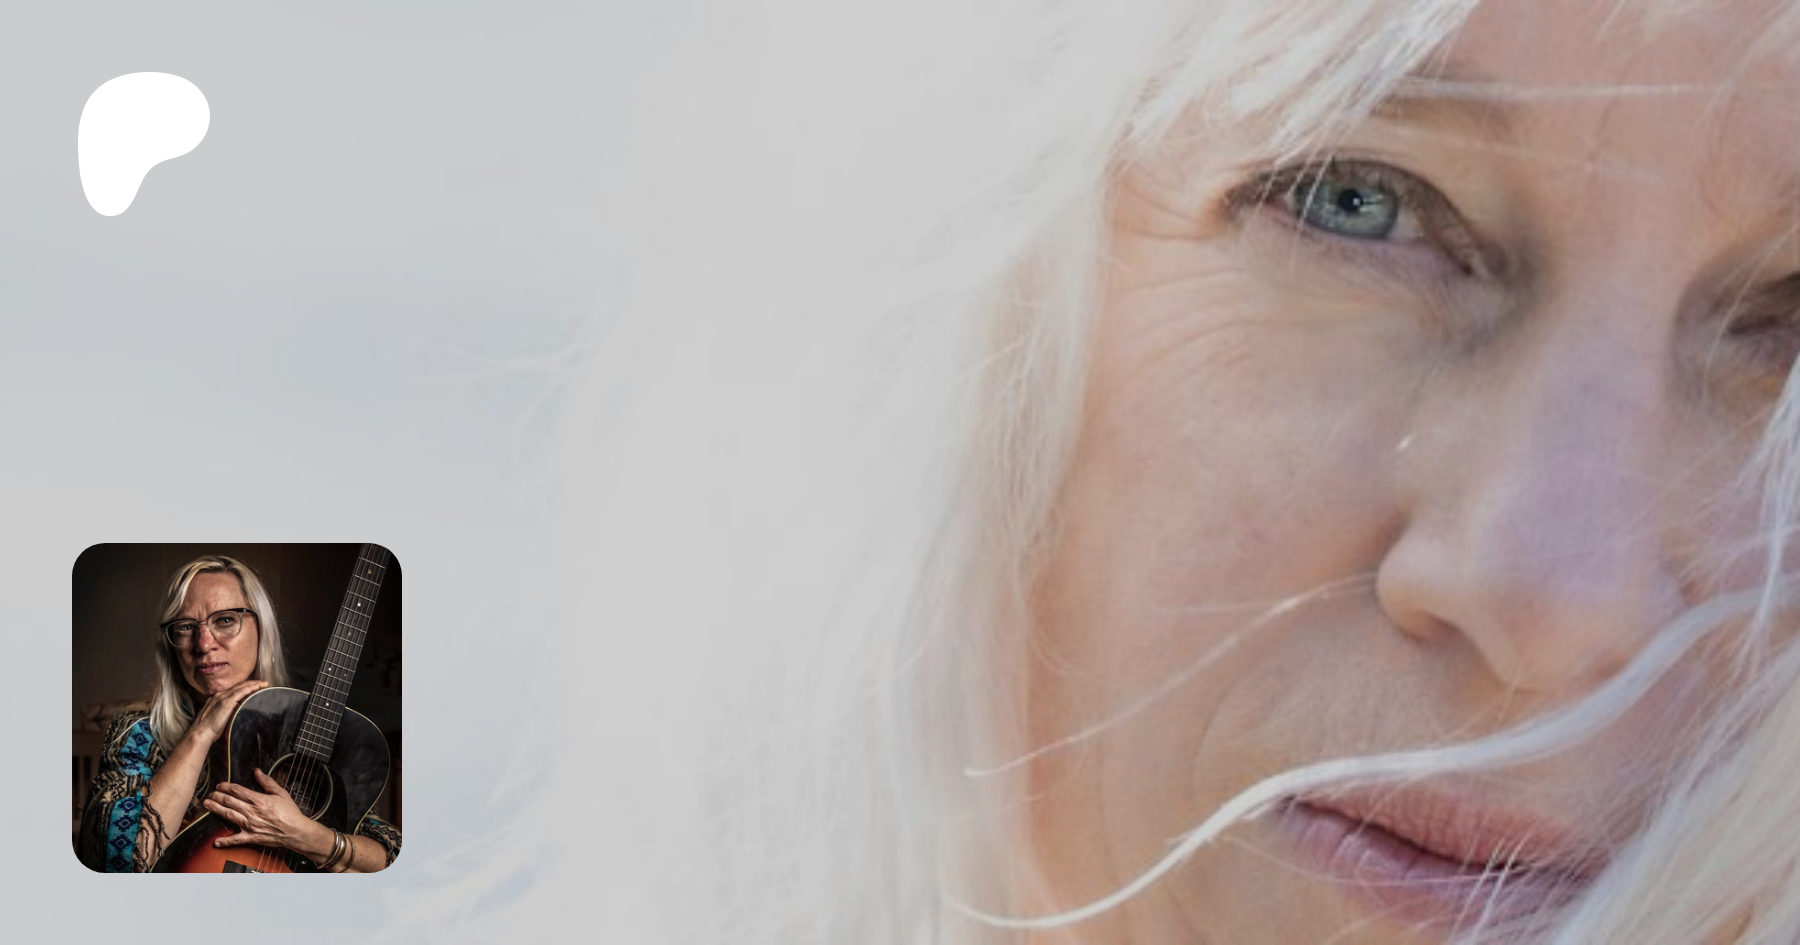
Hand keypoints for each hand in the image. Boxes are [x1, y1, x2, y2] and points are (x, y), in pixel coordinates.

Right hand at [188, 679, 268, 746]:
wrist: (200, 734)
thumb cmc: (208, 730)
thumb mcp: (217, 718)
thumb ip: (226, 714)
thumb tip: (236, 716)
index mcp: (217, 698)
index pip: (234, 689)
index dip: (245, 687)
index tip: (255, 687)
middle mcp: (219, 695)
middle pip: (239, 685)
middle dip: (252, 683)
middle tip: (263, 683)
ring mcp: (222, 697)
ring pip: (242, 686)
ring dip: (254, 684)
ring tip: (264, 684)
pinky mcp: (226, 702)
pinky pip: (241, 691)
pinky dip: (250, 688)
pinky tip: (258, 687)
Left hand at [205, 767, 325, 855]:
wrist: (296, 831)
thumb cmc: (290, 813)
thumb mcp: (281, 793)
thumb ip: (268, 782)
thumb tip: (257, 772)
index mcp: (260, 800)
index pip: (238, 791)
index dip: (227, 787)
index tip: (220, 785)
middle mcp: (252, 812)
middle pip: (230, 802)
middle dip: (218, 796)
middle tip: (210, 793)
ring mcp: (250, 825)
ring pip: (229, 815)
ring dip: (216, 809)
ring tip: (207, 804)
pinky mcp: (251, 837)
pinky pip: (236, 840)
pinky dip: (225, 841)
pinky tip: (216, 842)